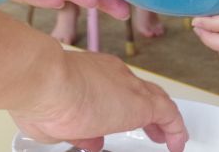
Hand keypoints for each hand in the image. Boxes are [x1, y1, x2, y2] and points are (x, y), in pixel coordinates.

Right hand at [12, 51, 187, 151]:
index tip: (112, 126)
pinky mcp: (141, 103)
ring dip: (163, 121)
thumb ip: (76, 131)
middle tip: (152, 129)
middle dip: (146, 111)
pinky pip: (168, 115)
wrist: (46, 80)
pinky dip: (175, 129)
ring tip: (170, 137)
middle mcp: (113, 75)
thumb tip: (90, 141)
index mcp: (91, 74)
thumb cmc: (41, 96)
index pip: (112, 90)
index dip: (115, 109)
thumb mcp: (56, 122)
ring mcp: (128, 87)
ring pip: (156, 101)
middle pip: (138, 92)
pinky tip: (177, 144)